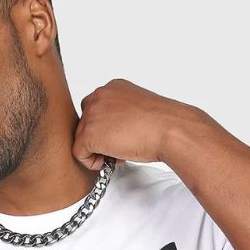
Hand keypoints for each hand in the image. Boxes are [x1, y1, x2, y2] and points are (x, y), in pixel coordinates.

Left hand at [72, 78, 197, 170]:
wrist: (170, 130)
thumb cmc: (164, 124)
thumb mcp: (141, 110)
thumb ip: (123, 114)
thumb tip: (115, 131)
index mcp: (114, 87)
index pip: (96, 108)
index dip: (105, 127)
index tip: (120, 137)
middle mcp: (100, 95)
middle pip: (86, 122)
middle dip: (100, 138)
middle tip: (119, 148)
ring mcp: (92, 113)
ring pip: (82, 137)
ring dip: (97, 150)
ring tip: (119, 154)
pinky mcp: (89, 133)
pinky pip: (79, 152)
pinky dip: (91, 161)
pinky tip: (110, 160)